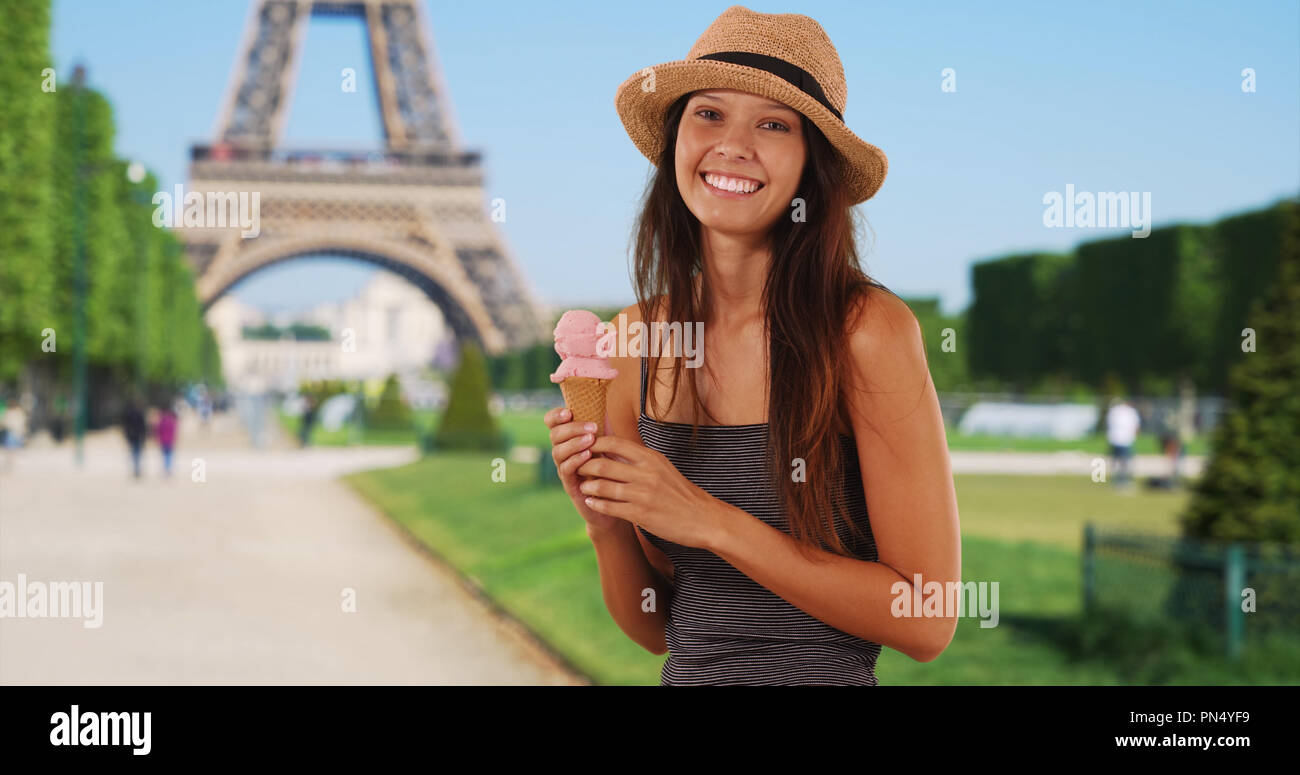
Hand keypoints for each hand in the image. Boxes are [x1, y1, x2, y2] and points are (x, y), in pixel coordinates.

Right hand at [543, 406, 619, 531]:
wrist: (615, 497)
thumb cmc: (611, 464)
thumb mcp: (607, 439)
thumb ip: (601, 420)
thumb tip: (603, 393)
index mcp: (568, 437)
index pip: (552, 422)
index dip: (556, 415)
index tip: (569, 411)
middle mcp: (563, 451)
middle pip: (554, 434)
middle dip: (571, 428)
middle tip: (591, 427)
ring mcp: (564, 467)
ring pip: (557, 451)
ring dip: (574, 443)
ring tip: (591, 440)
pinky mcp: (569, 484)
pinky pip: (565, 469)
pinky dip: (575, 460)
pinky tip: (588, 455)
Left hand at [575, 435, 724, 550]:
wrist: (702, 517)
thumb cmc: (680, 492)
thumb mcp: (663, 467)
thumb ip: (640, 458)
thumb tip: (614, 447)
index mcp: (650, 458)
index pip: (613, 443)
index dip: (594, 444)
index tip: (585, 448)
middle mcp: (645, 473)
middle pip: (603, 464)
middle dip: (585, 466)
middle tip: (577, 468)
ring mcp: (642, 494)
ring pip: (602, 486)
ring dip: (588, 486)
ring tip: (583, 486)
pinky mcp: (641, 514)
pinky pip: (610, 507)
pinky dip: (597, 503)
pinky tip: (591, 502)